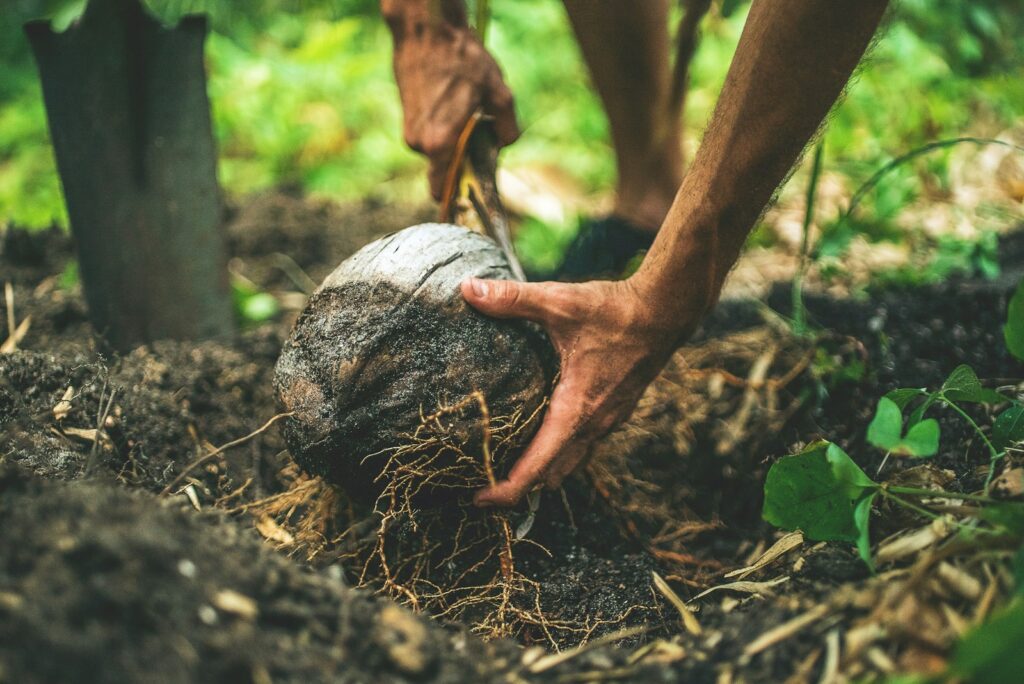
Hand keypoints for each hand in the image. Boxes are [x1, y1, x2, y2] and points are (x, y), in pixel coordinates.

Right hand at [387, 5, 518, 199]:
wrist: (426, 30)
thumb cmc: (461, 59)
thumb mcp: (498, 92)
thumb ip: (506, 127)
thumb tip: (505, 143)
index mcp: (441, 144)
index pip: (442, 191)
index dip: (457, 198)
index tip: (471, 199)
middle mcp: (420, 144)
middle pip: (445, 169)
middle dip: (462, 160)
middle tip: (480, 137)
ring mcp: (410, 131)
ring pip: (438, 151)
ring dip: (453, 141)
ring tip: (466, 110)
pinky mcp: (406, 118)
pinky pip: (429, 136)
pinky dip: (443, 128)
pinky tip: (453, 103)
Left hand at [460, 274, 708, 506]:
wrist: (666, 311)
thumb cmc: (614, 311)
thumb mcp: (559, 302)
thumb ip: (512, 299)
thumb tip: (468, 289)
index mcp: (576, 410)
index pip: (537, 467)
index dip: (506, 490)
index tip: (477, 500)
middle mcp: (594, 425)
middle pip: (551, 475)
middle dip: (519, 486)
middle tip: (481, 484)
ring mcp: (608, 421)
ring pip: (571, 462)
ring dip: (542, 471)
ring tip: (507, 468)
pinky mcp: (615, 411)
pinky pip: (584, 445)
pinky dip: (560, 452)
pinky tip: (543, 435)